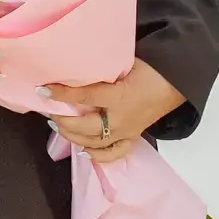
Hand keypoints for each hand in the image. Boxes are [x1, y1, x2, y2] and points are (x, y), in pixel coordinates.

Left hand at [44, 60, 185, 162]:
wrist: (175, 84)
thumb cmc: (149, 69)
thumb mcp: (123, 63)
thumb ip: (101, 69)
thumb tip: (73, 65)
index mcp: (119, 96)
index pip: (85, 95)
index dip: (62, 93)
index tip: (42, 89)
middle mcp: (121, 119)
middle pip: (86, 126)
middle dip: (63, 121)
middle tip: (48, 112)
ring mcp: (126, 131)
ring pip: (95, 142)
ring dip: (73, 136)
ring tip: (57, 126)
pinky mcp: (132, 137)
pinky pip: (114, 153)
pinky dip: (97, 155)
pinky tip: (83, 151)